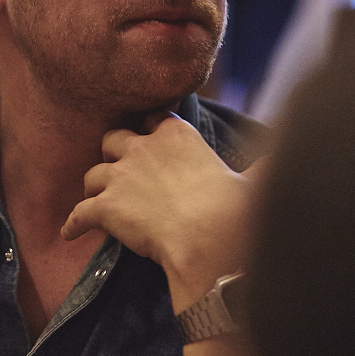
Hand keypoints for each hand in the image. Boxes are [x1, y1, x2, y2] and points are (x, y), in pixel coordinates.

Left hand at [62, 113, 253, 309]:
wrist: (210, 237)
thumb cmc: (234, 207)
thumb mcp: (254, 178)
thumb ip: (263, 164)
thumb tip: (286, 156)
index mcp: (177, 134)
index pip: (155, 118)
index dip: (150, 129)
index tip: (151, 136)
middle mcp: (142, 148)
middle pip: (113, 138)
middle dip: (114, 153)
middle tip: (121, 170)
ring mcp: (119, 176)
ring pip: (92, 175)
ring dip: (94, 187)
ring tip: (97, 200)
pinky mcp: (104, 206)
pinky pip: (79, 213)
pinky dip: (73, 223)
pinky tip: (69, 232)